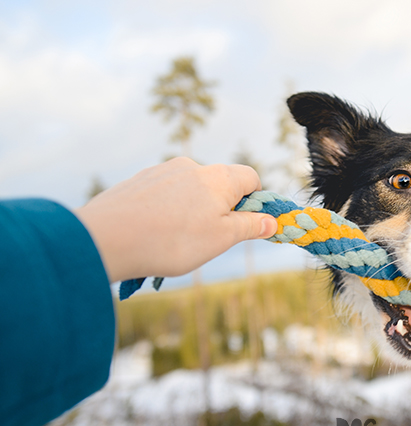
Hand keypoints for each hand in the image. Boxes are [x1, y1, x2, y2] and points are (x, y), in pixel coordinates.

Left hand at [74, 157, 277, 282]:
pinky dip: (167, 212)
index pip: (250, 178)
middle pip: (220, 184)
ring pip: (191, 191)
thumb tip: (272, 221)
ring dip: (193, 212)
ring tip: (175, 241)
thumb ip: (250, 227)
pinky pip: (165, 195)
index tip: (246, 226)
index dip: (255, 202)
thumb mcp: (221, 238)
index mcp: (218, 177)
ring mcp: (162, 172)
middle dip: (221, 210)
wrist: (106, 238)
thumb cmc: (172, 240)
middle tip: (208, 240)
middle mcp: (192, 166)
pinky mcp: (139, 181)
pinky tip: (153, 234)